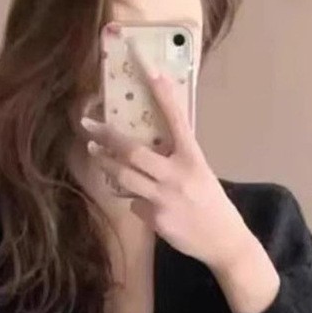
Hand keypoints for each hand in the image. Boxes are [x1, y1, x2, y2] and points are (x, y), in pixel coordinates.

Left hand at [79, 43, 252, 272]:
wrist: (223, 241)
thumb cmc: (211, 203)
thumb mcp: (200, 174)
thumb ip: (177, 160)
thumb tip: (149, 145)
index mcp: (193, 158)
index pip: (177, 120)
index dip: (164, 95)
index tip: (151, 70)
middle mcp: (177, 175)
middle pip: (133, 152)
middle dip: (106, 137)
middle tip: (88, 125)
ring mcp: (164, 198)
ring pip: (124, 177)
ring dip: (105, 163)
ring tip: (94, 152)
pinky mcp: (156, 219)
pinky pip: (134, 203)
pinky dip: (135, 201)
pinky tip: (149, 206)